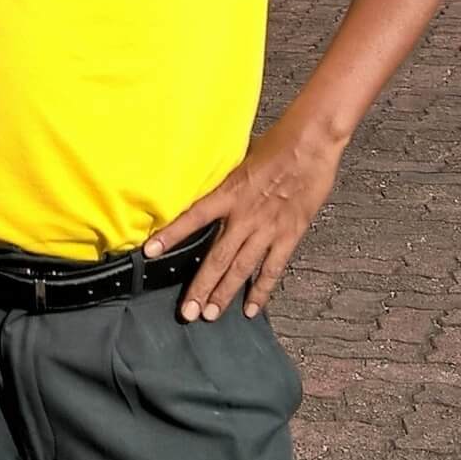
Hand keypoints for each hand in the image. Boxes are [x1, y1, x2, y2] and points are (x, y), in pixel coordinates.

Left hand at [143, 115, 343, 321]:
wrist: (311, 144)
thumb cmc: (276, 144)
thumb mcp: (240, 159)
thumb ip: (226, 182)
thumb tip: (210, 188)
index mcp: (228, 193)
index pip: (192, 217)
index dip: (171, 235)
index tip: (149, 252)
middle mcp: (244, 216)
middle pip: (217, 257)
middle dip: (200, 287)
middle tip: (186, 312)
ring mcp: (267, 229)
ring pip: (241, 269)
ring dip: (224, 294)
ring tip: (209, 315)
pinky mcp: (289, 235)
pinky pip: (272, 269)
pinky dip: (261, 290)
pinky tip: (251, 309)